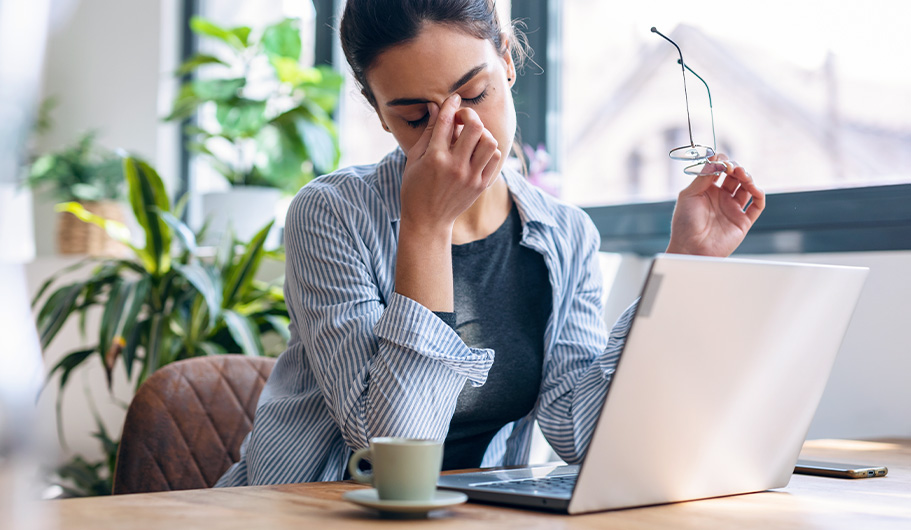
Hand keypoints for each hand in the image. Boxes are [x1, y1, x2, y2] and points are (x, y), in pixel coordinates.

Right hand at [399, 94, 500, 234]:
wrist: (428, 220)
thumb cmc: (415, 187)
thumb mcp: (414, 159)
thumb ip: (427, 132)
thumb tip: (435, 106)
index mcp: (434, 157)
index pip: (447, 120)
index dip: (451, 104)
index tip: (453, 98)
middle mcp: (455, 166)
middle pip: (475, 126)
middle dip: (469, 115)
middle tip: (462, 119)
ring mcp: (471, 177)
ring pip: (489, 141)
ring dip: (481, 132)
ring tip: (471, 136)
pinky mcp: (481, 185)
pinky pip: (495, 157)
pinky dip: (488, 149)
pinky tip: (477, 150)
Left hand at [665, 154, 764, 256]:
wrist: (690, 248)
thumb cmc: (684, 224)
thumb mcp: (689, 195)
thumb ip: (703, 177)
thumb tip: (715, 159)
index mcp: (707, 190)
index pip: (720, 170)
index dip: (722, 162)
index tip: (720, 160)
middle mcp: (721, 198)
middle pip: (735, 176)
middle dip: (736, 168)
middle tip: (732, 167)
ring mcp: (732, 209)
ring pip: (747, 188)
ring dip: (747, 178)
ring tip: (742, 175)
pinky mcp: (742, 221)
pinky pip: (757, 205)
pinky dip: (759, 195)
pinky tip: (754, 189)